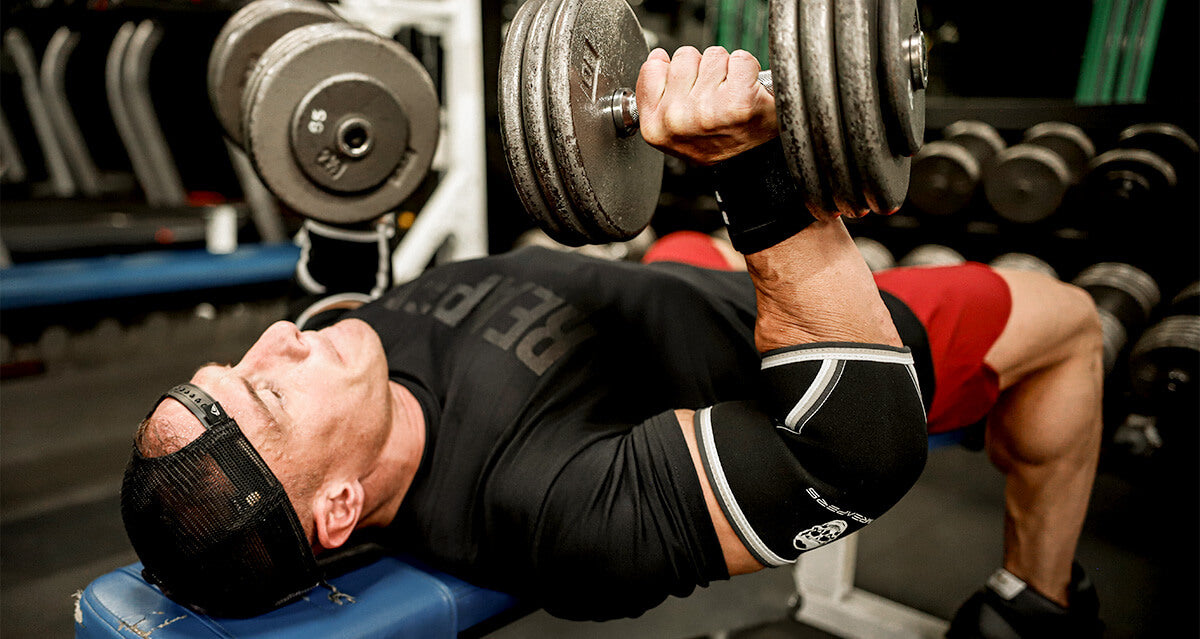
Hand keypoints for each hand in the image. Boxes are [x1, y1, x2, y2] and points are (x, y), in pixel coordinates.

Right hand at [636, 46, 777, 165]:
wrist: (752, 159)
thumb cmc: (716, 142)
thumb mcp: (672, 127)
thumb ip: (656, 91)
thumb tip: (658, 58)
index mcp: (656, 127)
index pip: (652, 69)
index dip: (674, 74)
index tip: (687, 91)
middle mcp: (678, 120)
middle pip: (684, 57)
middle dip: (701, 70)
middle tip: (712, 96)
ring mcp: (707, 110)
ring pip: (713, 55)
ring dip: (726, 70)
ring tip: (730, 95)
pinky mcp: (738, 100)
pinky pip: (741, 59)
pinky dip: (749, 70)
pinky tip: (747, 91)